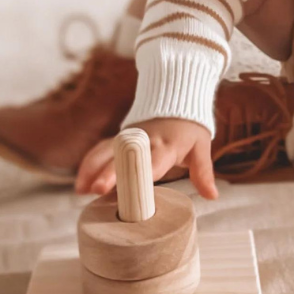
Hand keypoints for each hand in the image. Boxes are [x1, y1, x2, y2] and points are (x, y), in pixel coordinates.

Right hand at [75, 118, 217, 199]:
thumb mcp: (200, 146)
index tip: (131, 184)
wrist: (176, 98)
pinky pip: (101, 149)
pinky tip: (81, 183)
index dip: (139, 173)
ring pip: (106, 151)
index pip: (152, 161)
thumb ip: (203, 171)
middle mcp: (143, 140)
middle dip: (108, 172)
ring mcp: (128, 138)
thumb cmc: (189, 127)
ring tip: (81, 190)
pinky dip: (89, 164)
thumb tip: (212, 195)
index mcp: (165, 145)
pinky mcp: (119, 138)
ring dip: (92, 169)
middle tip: (95, 189)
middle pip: (123, 156)